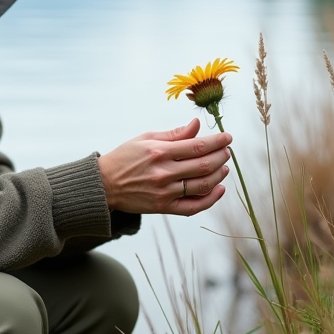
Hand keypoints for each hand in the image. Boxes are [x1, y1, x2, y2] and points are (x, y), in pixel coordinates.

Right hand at [96, 118, 231, 216]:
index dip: (217, 141)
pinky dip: (210, 199)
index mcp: (159, 152)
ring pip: (202, 185)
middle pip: (204, 165)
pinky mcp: (163, 208)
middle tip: (227, 151)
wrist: (105, 184)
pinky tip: (219, 189)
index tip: (228, 137)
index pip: (198, 146)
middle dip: (221, 156)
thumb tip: (197, 125)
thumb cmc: (126, 157)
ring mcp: (165, 192)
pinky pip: (193, 206)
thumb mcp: (146, 138)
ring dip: (219, 175)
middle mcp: (164, 172)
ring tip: (224, 167)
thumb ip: (174, 134)